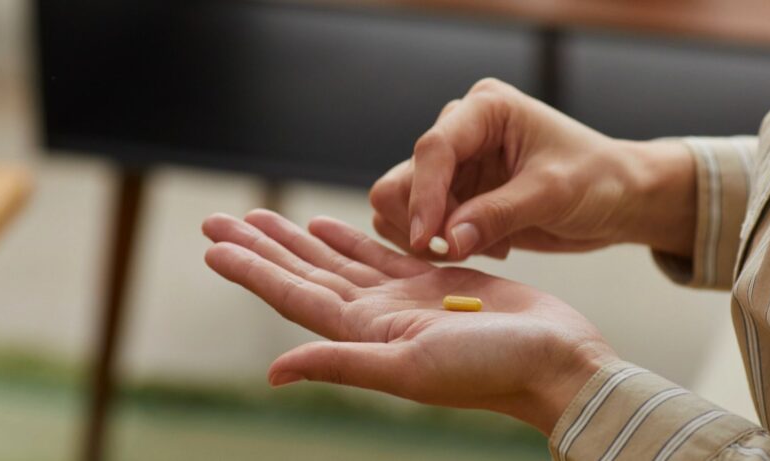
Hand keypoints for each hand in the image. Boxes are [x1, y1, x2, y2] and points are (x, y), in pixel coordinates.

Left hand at [202, 209, 615, 433]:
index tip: (214, 244)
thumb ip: (342, 363)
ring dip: (298, 238)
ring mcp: (404, 300)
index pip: (293, 296)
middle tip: (218, 217)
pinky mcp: (435, 281)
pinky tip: (329, 225)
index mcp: (366, 336)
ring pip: (337, 260)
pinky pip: (380, 254)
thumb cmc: (492, 369)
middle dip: (261, 245)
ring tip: (263, 215)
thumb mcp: (410, 369)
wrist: (556, 361)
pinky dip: (350, 238)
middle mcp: (377, 318)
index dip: (252, 269)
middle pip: (305, 273)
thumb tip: (273, 373)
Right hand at [370, 78, 696, 259]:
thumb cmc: (598, 180)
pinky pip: (422, 225)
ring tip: (480, 247)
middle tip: (458, 250)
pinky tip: (489, 246)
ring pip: (402, 204)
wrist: (620, 199)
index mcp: (485, 110)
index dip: (424, 196)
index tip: (428, 240)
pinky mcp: (457, 197)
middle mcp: (461, 131)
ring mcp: (456, 166)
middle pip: (404, 177)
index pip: (434, 149)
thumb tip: (446, 242)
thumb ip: (498, 215)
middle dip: (422, 220)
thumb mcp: (552, 194)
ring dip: (428, 237)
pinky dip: (441, 245)